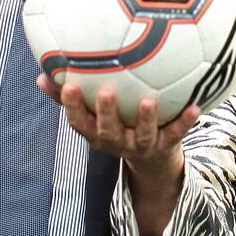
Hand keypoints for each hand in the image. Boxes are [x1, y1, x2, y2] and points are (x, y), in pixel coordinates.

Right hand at [37, 74, 200, 177]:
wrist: (152, 159)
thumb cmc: (116, 126)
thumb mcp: (92, 116)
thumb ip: (68, 96)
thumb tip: (40, 76)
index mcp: (97, 134)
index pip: (79, 122)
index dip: (72, 107)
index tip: (69, 86)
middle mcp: (118, 142)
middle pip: (109, 131)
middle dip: (106, 113)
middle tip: (107, 92)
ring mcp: (143, 145)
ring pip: (143, 134)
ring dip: (146, 119)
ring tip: (148, 101)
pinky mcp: (167, 145)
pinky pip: (177, 133)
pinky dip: (185, 121)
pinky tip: (195, 106)